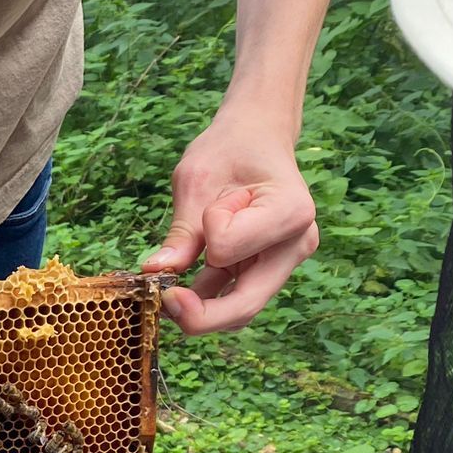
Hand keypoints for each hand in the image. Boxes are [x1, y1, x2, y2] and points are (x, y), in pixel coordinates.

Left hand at [146, 107, 317, 335]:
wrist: (257, 137)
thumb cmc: (230, 149)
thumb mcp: (196, 181)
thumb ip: (182, 232)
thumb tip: (155, 273)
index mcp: (290, 211)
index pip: (227, 247)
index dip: (205, 232)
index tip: (212, 203)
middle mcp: (297, 244)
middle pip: (245, 304)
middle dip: (199, 314)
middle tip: (160, 302)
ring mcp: (286, 262)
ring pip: (241, 310)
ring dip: (201, 309)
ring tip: (167, 290)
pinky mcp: (269, 270)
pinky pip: (236, 299)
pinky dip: (208, 300)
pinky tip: (182, 289)